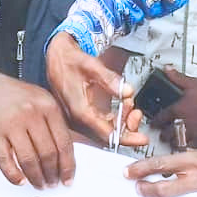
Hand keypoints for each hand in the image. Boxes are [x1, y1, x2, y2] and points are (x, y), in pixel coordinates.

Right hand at [0, 76, 74, 187]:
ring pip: (28, 159)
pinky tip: (20, 180)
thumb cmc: (22, 98)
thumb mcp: (46, 103)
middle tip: (53, 183)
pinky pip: (4, 159)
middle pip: (47, 153)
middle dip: (52, 174)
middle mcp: (31, 114)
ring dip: (35, 177)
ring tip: (39, 184)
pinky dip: (13, 174)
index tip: (68, 179)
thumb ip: (61, 125)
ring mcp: (12, 123)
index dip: (68, 165)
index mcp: (49, 107)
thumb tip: (84, 148)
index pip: (64, 142)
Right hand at [46, 32, 146, 146]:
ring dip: (121, 121)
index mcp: (79, 111)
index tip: (142, 139)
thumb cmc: (69, 61)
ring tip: (129, 104)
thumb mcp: (91, 66)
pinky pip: (100, 124)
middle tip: (137, 113)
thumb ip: (110, 79)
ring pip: (104, 131)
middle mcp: (77, 120)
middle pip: (107, 136)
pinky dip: (114, 118)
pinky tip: (121, 105)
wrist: (54, 57)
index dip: (127, 138)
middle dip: (127, 127)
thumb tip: (127, 91)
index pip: (106, 134)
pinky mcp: (80, 116)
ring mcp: (78, 119)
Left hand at [150, 67, 196, 148]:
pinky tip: (185, 144)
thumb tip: (167, 70)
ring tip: (172, 139)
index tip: (153, 123)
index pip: (160, 118)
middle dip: (163, 133)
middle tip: (162, 132)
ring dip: (172, 141)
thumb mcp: (193, 83)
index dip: (155, 121)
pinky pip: (189, 147)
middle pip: (166, 133)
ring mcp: (192, 132)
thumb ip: (177, 78)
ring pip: (176, 141)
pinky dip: (186, 146)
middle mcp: (182, 123)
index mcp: (177, 109)